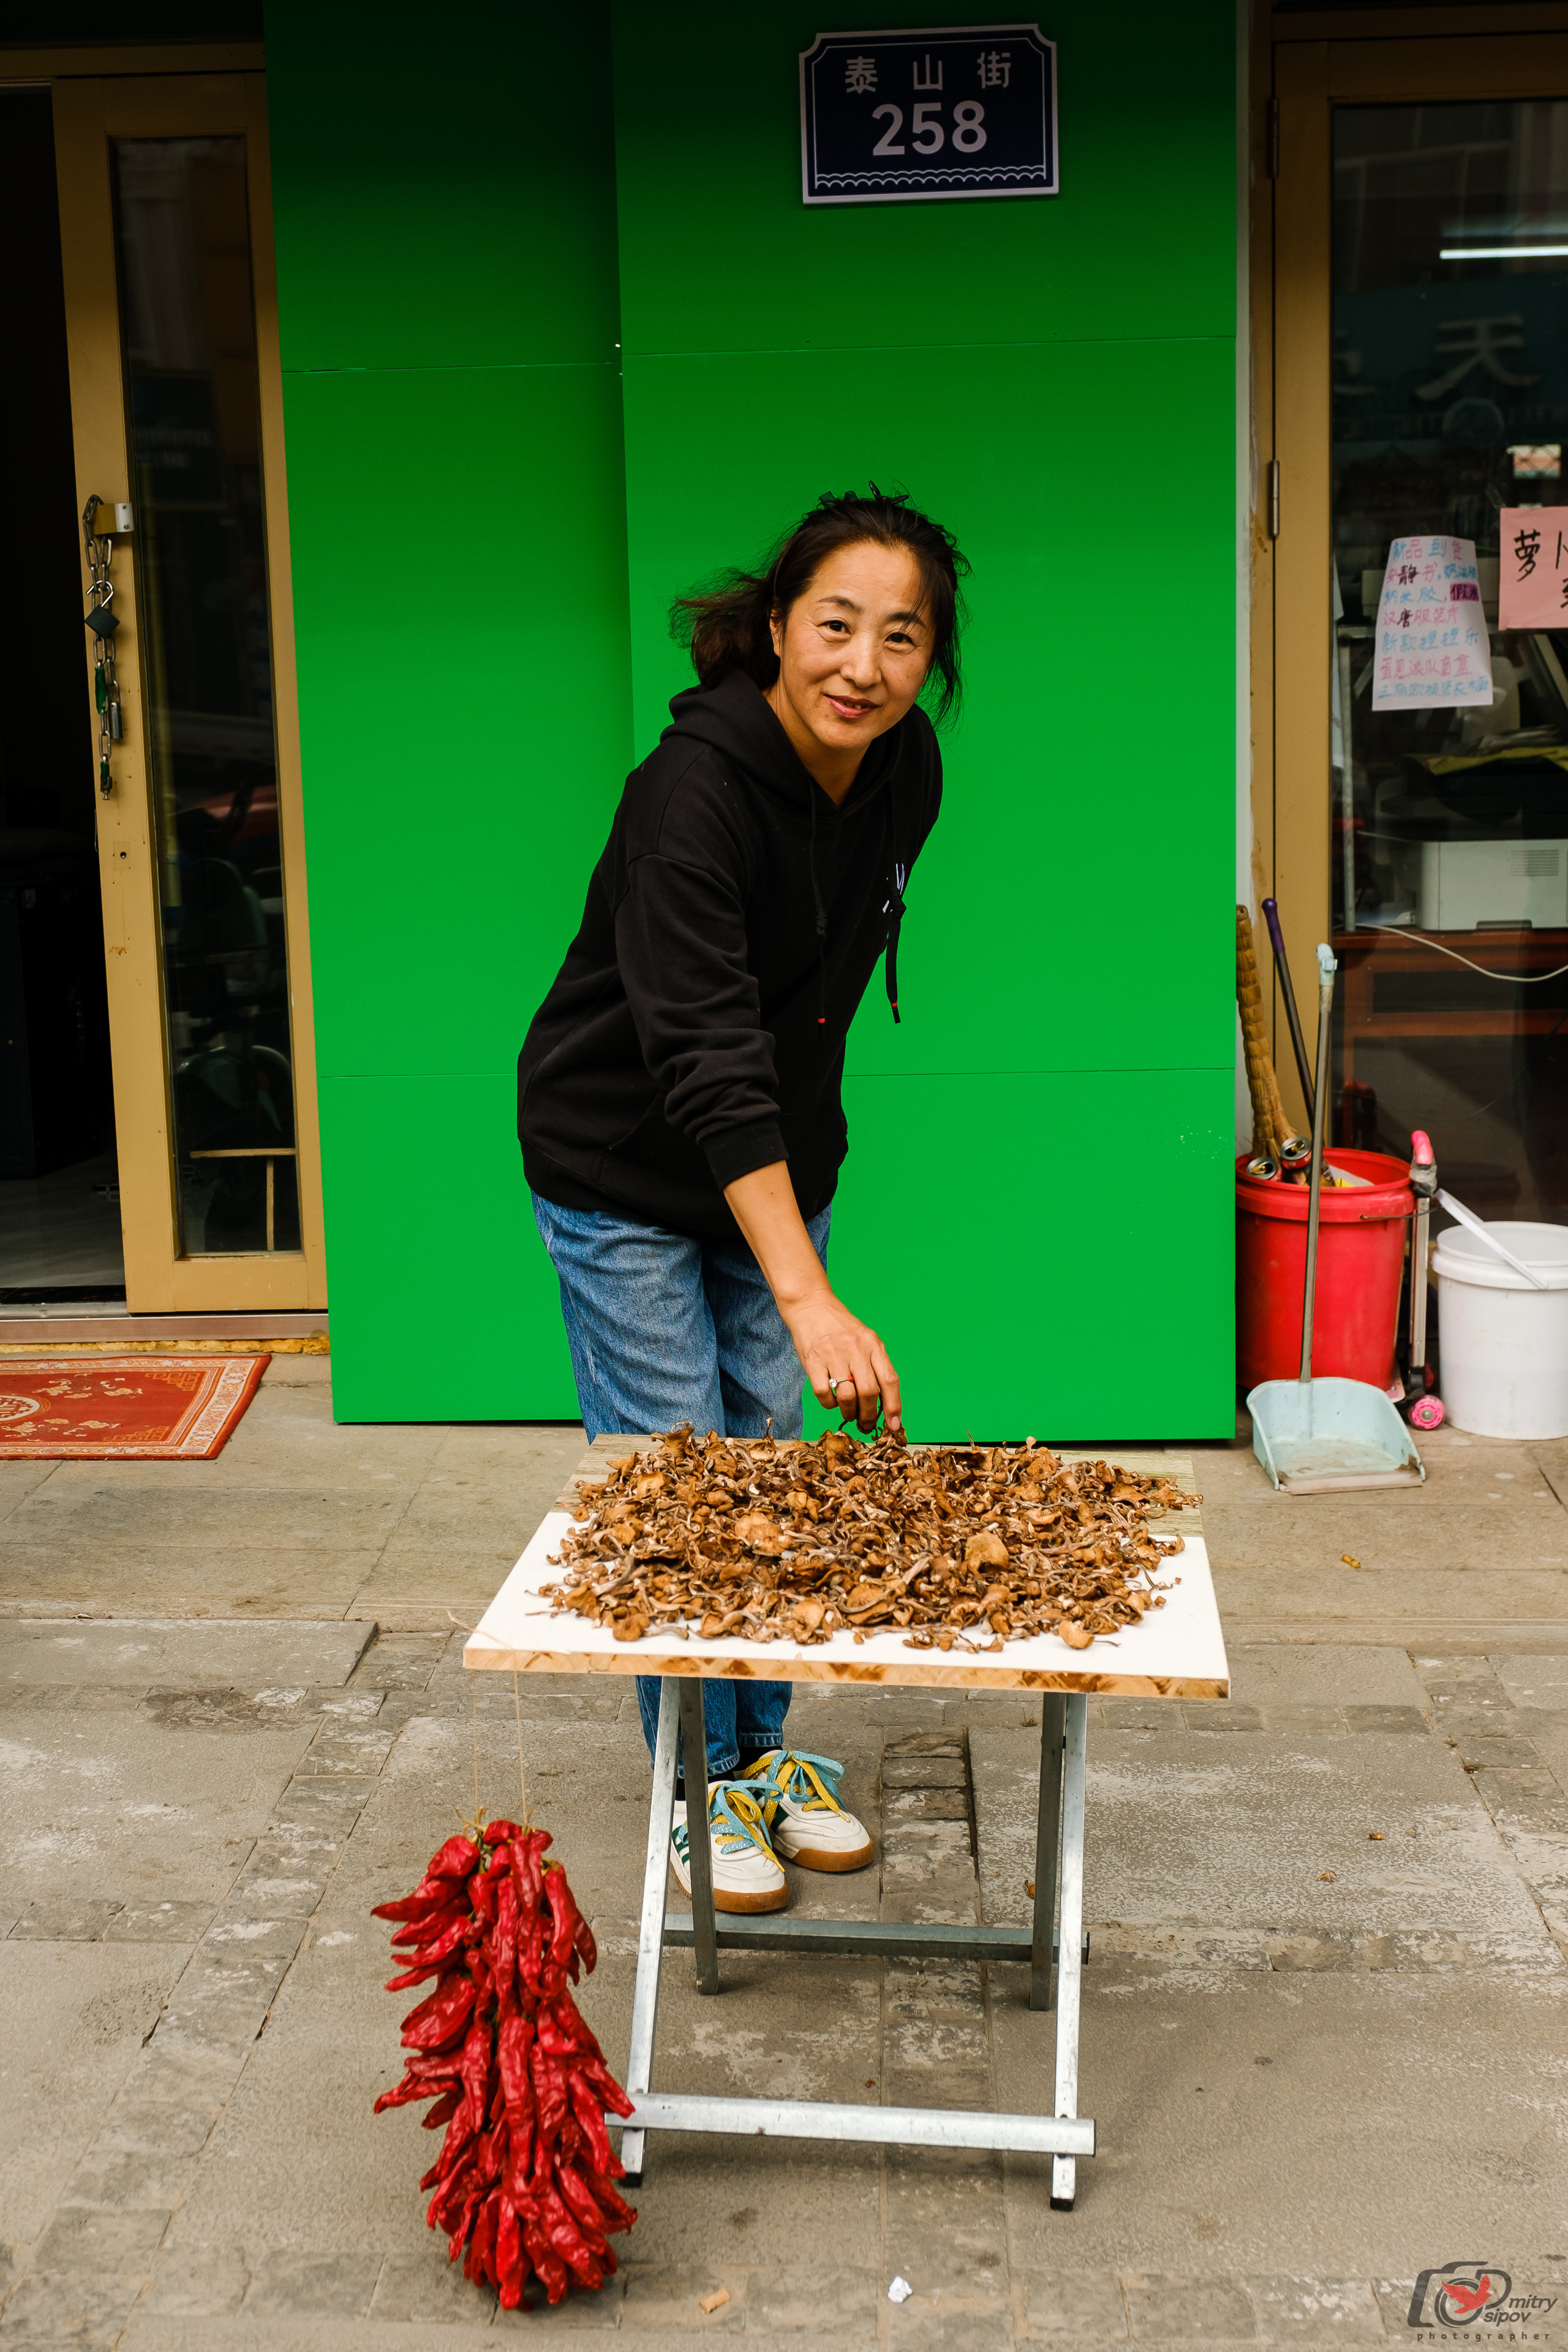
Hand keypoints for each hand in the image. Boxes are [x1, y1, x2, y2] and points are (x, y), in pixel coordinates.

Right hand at [780, 1289, 901, 1434]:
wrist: (812, 1307)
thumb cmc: (841, 1328)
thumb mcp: (866, 1339)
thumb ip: (875, 1365)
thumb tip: (884, 1402)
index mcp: (873, 1345)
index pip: (890, 1380)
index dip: (894, 1406)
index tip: (893, 1425)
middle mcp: (856, 1349)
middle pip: (869, 1392)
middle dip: (869, 1415)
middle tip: (866, 1424)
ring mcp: (834, 1355)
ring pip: (847, 1396)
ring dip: (849, 1412)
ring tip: (848, 1414)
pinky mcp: (813, 1361)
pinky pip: (823, 1393)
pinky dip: (829, 1404)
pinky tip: (831, 1401)